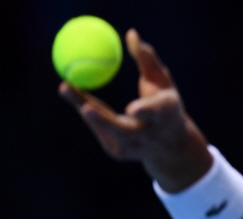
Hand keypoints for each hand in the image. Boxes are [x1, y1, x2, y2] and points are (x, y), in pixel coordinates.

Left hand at [59, 29, 211, 191]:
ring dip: (85, 106)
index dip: (144, 111)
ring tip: (66, 88)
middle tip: (86, 107)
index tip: (131, 109)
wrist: (170, 147)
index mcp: (166, 115)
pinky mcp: (117, 153)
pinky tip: (84, 102)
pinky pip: (99, 129)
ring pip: (104, 127)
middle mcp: (149, 136)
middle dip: (104, 120)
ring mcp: (133, 148)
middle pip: (124, 129)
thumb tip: (131, 35)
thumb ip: (148, 61)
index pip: (155, 113)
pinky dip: (90, 112)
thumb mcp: (163, 84)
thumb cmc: (167, 108)